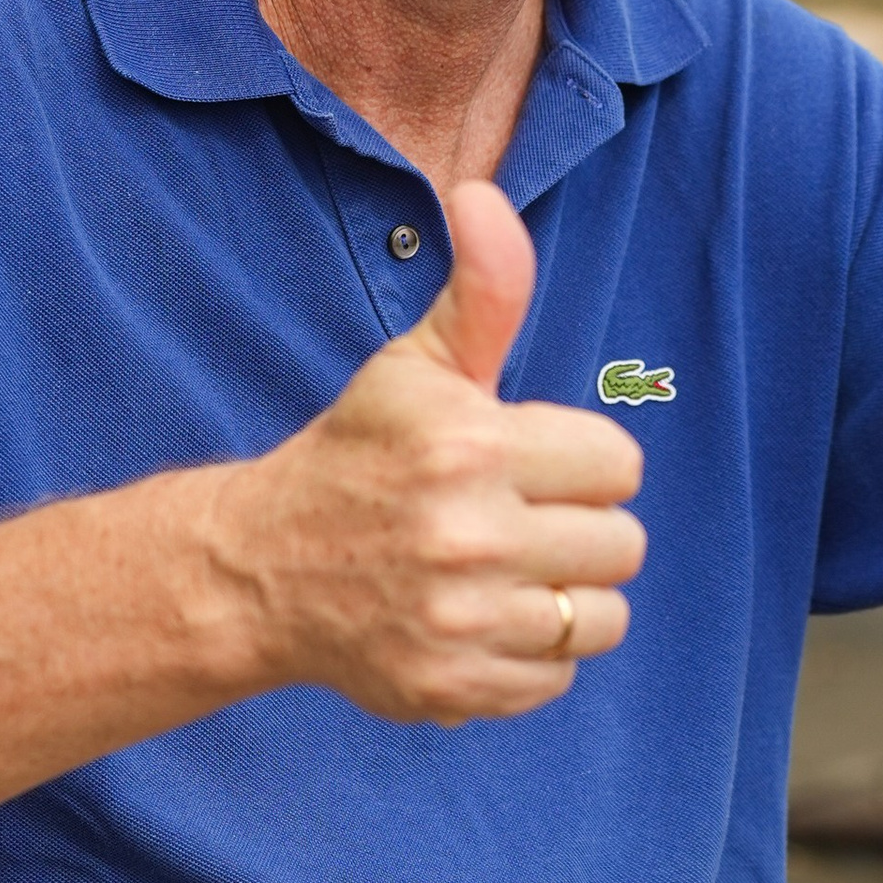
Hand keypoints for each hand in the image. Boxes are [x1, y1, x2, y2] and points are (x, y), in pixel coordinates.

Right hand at [214, 178, 645, 724]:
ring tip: (504, 576)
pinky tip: (478, 622)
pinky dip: (529, 655)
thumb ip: (481, 289)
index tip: (524, 467)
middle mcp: (468, 537)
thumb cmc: (358, 456)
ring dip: (564, 598)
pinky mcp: (454, 687)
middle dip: (576, 531)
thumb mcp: (416, 367)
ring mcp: (461, 620)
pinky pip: (558, 675)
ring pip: (600, 616)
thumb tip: (483, 195)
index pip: (618, 465)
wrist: (262, 569)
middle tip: (513, 524)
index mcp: (472, 448)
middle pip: (620, 545)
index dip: (578, 464)